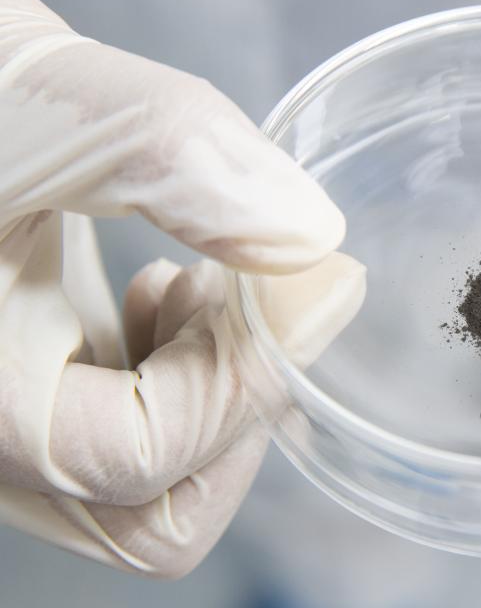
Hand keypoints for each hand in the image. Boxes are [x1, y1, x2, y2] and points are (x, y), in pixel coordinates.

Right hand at [0, 0, 364, 576]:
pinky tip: (170, 289)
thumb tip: (311, 236)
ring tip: (205, 285)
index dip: (243, 382)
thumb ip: (176, 153)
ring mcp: (12, 417)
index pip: (141, 458)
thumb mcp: (52, 105)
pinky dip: (177, 380)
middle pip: (152, 513)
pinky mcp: (36, 386)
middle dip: (233, 406)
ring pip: (146, 487)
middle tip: (247, 299)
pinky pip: (125, 436)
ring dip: (210, 396)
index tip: (306, 289)